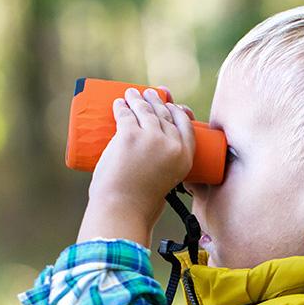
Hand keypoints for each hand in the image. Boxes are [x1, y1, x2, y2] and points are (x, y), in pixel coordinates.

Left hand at [78, 87, 195, 244]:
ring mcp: (151, 138)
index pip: (185, 125)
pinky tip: (119, 102)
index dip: (177, 111)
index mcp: (185, 157)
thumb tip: (149, 161)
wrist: (124, 210)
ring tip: (131, 93)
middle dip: (157, 100)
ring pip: (145, 110)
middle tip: (149, 94)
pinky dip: (121, 106)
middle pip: (165, 114)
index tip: (171, 104)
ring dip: (138, 98)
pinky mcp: (130, 135)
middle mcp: (172, 144)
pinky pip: (125, 114)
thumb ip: (163, 172)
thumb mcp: (165, 186)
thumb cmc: (141, 205)